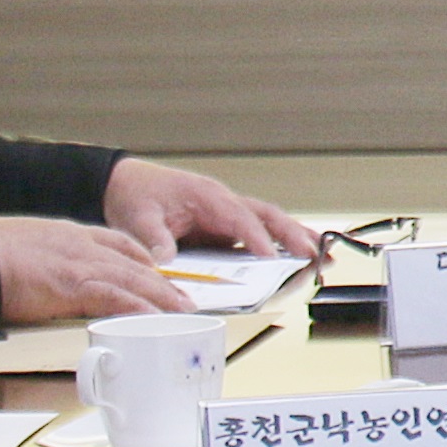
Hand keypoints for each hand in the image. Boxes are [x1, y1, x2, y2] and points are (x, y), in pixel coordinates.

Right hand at [0, 213, 178, 321]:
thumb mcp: (23, 247)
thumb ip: (44, 261)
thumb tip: (43, 279)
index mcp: (69, 235)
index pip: (117, 242)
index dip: (142, 258)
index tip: (157, 271)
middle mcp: (81, 245)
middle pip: (134, 263)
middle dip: (162, 283)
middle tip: (184, 298)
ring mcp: (79, 264)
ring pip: (132, 279)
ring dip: (161, 297)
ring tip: (182, 311)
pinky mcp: (71, 286)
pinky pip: (114, 297)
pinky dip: (137, 308)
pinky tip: (153, 317)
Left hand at [107, 157, 313, 259]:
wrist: (125, 183)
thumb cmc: (137, 195)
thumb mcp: (139, 219)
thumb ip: (155, 241)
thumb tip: (165, 264)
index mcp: (207, 197)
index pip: (239, 219)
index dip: (257, 238)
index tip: (273, 257)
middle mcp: (223, 202)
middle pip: (268, 215)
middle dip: (293, 235)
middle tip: (315, 254)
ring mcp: (226, 212)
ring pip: (269, 221)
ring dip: (295, 236)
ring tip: (321, 254)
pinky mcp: (224, 224)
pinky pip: (257, 230)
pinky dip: (280, 240)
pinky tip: (295, 254)